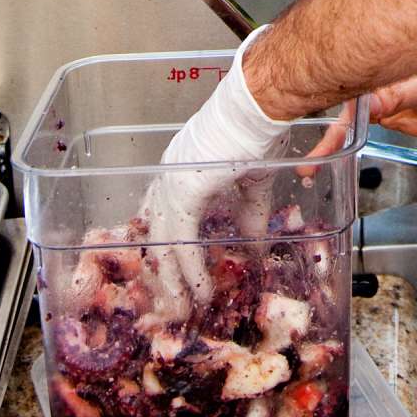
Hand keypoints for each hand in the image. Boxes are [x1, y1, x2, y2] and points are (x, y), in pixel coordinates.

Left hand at [139, 33, 286, 307]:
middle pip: (155, 234)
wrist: (261, 106)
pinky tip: (199, 290)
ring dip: (172, 281)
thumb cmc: (259, 129)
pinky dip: (190, 270)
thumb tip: (254, 248)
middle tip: (169, 305)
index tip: (164, 273)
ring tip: (181, 310)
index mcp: (180, 170)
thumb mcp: (253, 181)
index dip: (162, 245)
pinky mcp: (182, 194)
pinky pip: (180, 241)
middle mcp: (168, 177)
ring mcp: (171, 185)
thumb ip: (249, 215)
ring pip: (162, 244)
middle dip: (162, 273)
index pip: (160, 215)